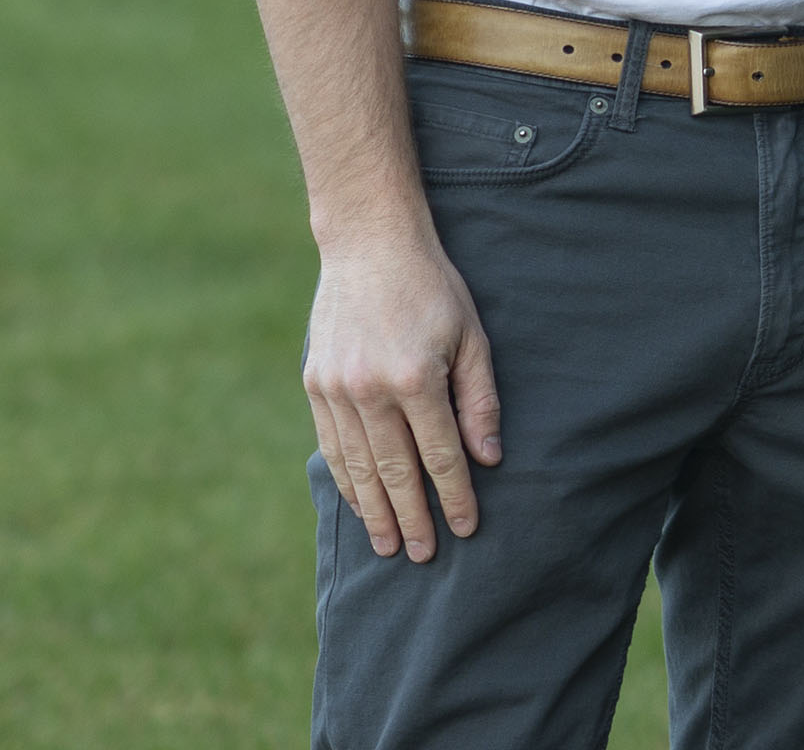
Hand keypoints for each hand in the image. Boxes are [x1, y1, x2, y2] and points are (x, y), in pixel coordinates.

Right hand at [304, 230, 500, 561]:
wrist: (368, 247)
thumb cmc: (433, 289)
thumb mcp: (472, 335)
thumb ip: (479, 399)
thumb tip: (488, 458)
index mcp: (415, 378)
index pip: (441, 455)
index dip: (455, 496)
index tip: (466, 529)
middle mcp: (370, 391)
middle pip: (396, 472)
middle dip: (413, 518)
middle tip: (424, 556)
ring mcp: (336, 391)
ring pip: (358, 468)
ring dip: (375, 511)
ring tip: (390, 546)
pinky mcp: (314, 386)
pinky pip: (332, 447)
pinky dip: (347, 481)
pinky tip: (361, 505)